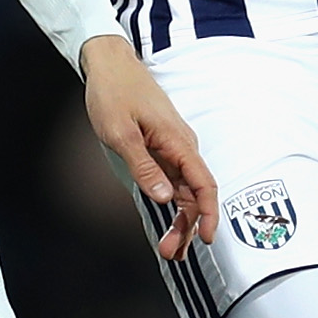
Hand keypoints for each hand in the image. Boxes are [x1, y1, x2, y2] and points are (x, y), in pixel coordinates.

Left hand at [79, 35, 218, 257]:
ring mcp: (173, 145)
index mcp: (177, 141)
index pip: (203, 183)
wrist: (108, 63)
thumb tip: (163, 197)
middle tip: (171, 253)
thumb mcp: (121, 133)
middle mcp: (181, 145)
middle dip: (188, 226)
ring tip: (168, 246)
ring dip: (179, 218)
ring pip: (184, 188)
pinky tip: (165, 217)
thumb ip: (143, 166)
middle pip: (195, 193)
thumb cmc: (113, 93)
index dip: (208, 213)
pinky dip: (171, 201)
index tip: (207, 238)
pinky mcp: (162, 145)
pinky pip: (174, 178)